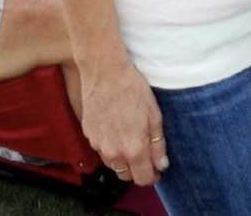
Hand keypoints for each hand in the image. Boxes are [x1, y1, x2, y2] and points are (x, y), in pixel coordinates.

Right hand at [79, 60, 167, 187]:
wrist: (105, 71)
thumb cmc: (132, 88)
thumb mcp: (154, 114)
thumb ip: (158, 144)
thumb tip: (161, 165)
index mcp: (133, 149)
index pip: (143, 179)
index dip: (152, 175)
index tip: (157, 169)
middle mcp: (114, 152)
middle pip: (126, 176)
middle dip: (137, 169)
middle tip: (145, 153)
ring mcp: (99, 145)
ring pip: (113, 165)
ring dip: (123, 159)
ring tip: (130, 137)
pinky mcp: (89, 135)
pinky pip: (102, 150)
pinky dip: (110, 146)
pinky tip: (117, 128)